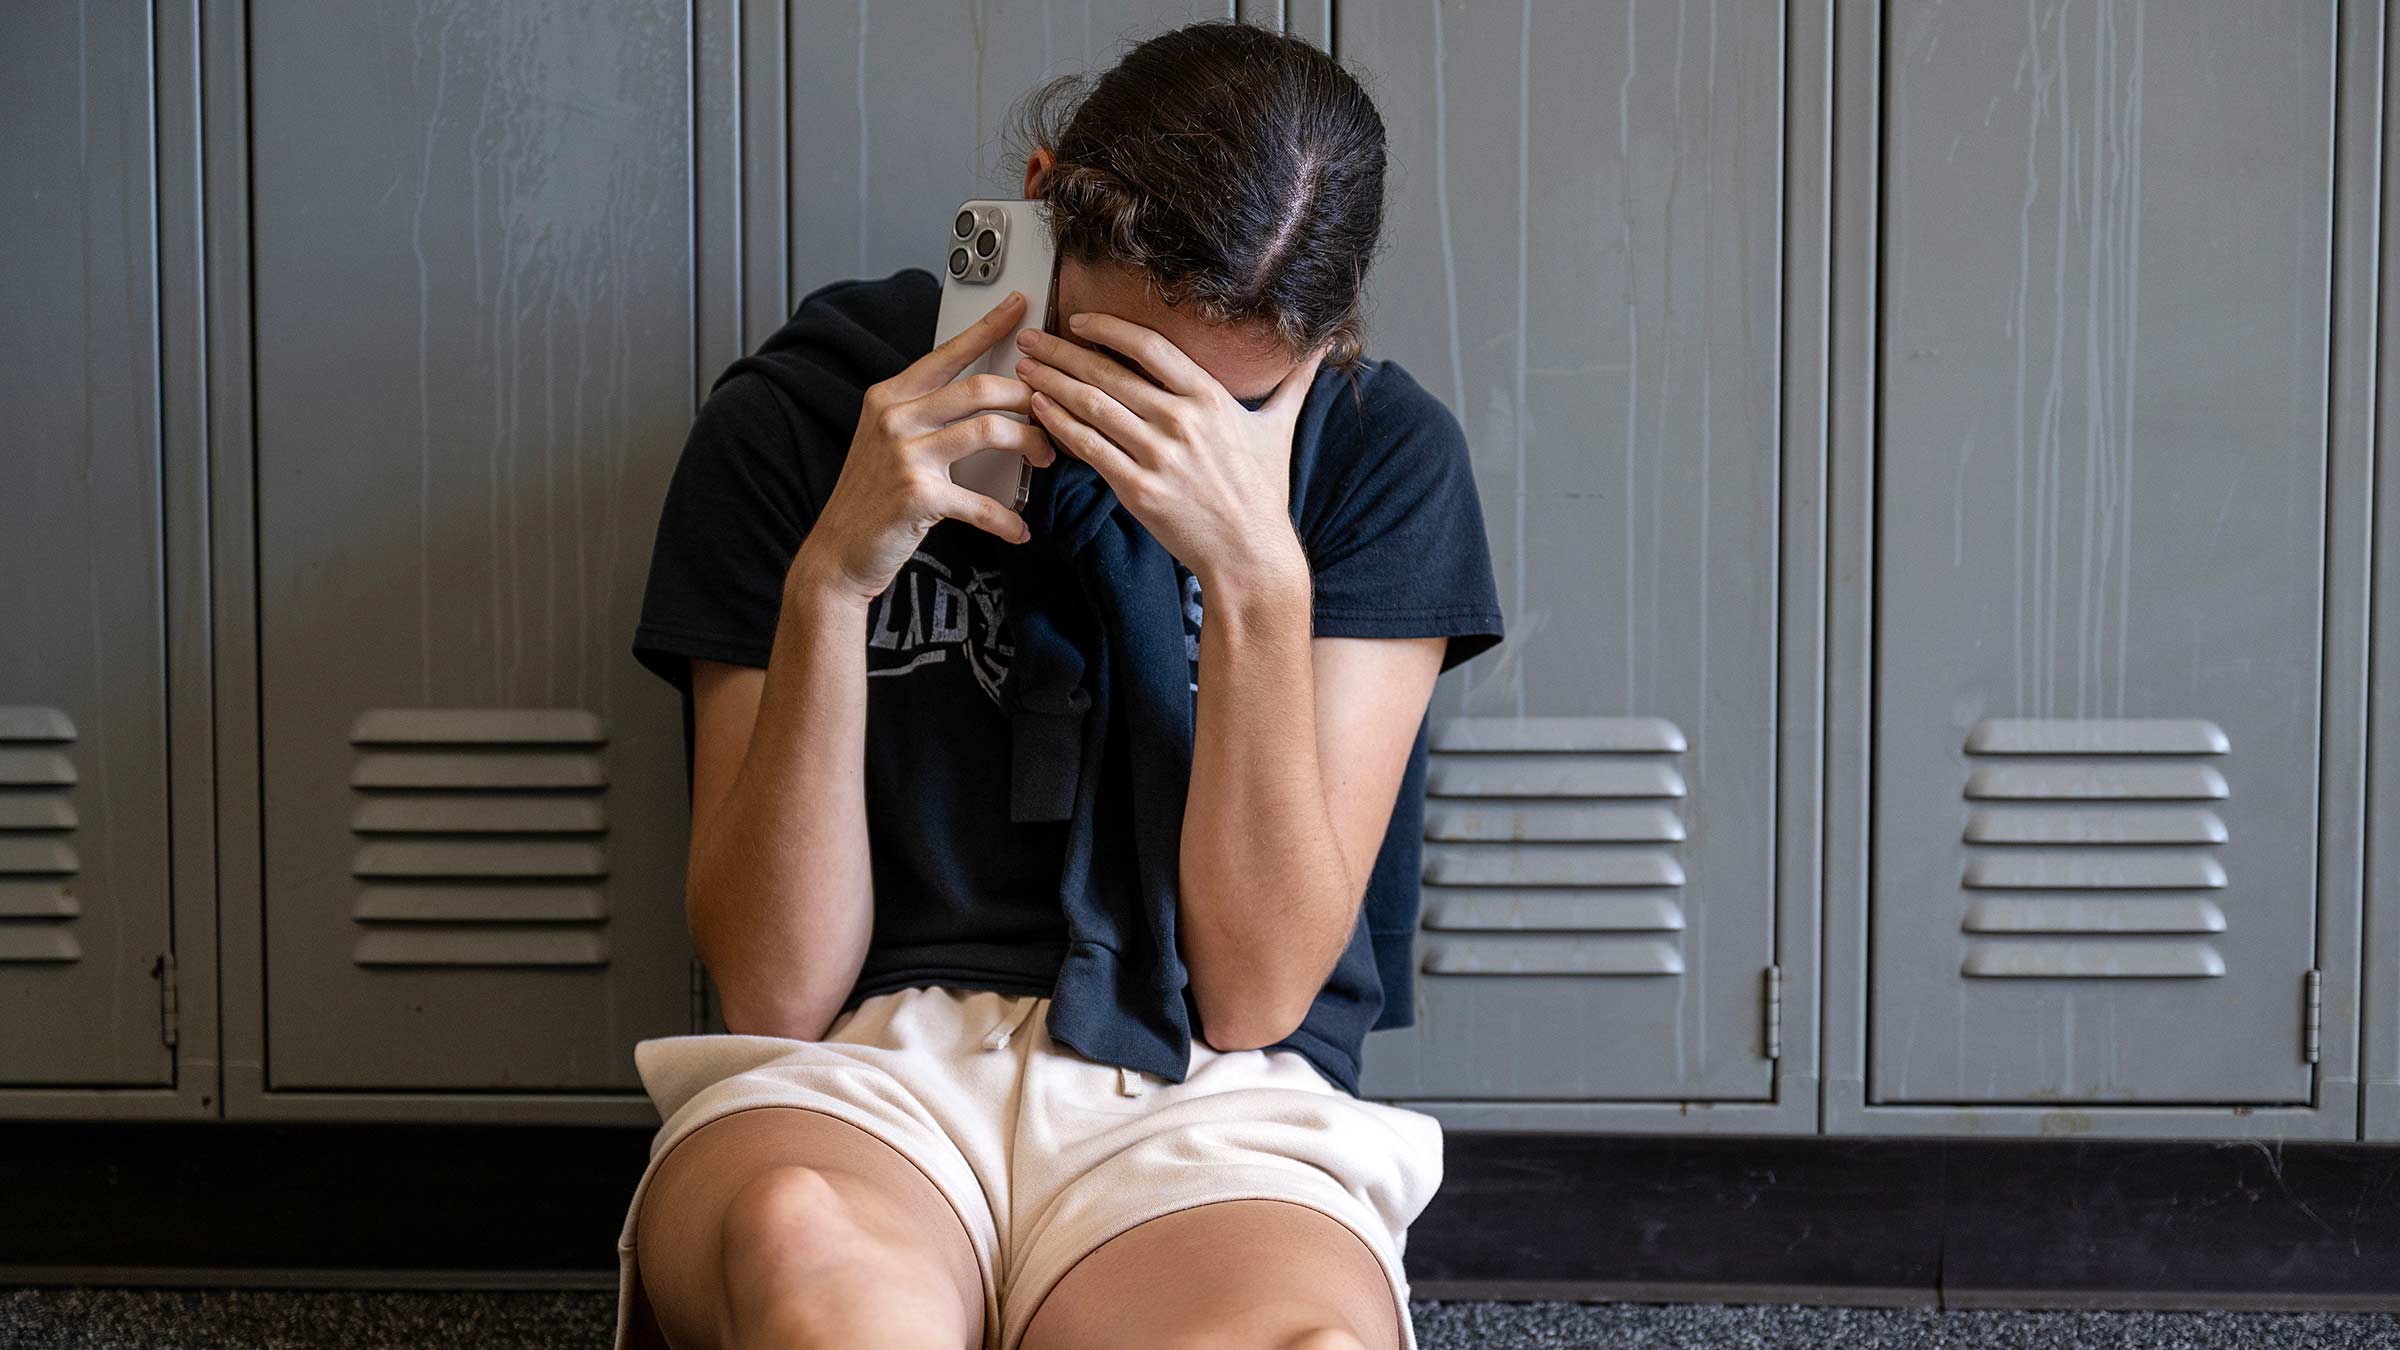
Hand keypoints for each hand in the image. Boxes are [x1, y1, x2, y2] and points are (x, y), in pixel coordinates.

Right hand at [788, 290, 1060, 604]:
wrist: (838, 552)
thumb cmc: (872, 498)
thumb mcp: (887, 441)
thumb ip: (924, 414)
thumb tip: (984, 397)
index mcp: (890, 396)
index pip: (948, 353)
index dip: (988, 328)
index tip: (1019, 306)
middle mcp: (895, 417)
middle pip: (981, 388)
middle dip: (1029, 398)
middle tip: (1051, 417)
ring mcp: (905, 454)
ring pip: (989, 430)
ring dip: (1030, 444)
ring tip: (1044, 458)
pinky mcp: (917, 495)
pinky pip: (982, 502)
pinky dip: (1007, 519)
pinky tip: (1019, 529)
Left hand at [1013, 312, 1323, 591]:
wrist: (1251, 555)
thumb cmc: (1263, 493)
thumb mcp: (1280, 429)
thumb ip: (1294, 382)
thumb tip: (1324, 346)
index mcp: (1210, 398)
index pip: (1149, 347)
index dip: (1108, 328)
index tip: (1079, 321)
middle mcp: (1182, 421)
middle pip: (1109, 373)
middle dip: (1062, 352)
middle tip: (1031, 339)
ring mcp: (1158, 456)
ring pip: (1092, 407)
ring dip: (1052, 383)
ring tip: (1024, 369)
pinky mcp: (1138, 490)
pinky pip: (1089, 449)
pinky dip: (1060, 425)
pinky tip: (1040, 410)